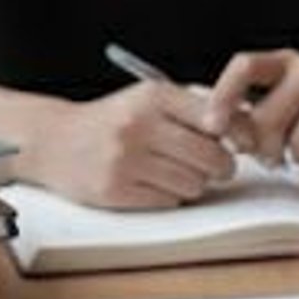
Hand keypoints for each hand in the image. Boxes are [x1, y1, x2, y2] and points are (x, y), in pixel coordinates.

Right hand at [25, 83, 236, 208]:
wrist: (54, 141)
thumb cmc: (112, 119)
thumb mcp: (148, 98)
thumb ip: (193, 105)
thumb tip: (243, 120)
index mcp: (152, 97)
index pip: (214, 116)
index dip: (236, 133)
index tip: (242, 142)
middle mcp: (139, 126)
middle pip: (209, 155)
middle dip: (223, 165)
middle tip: (221, 167)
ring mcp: (125, 160)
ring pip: (192, 183)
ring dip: (196, 183)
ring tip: (181, 173)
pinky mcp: (114, 191)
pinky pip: (168, 201)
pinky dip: (172, 196)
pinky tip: (158, 184)